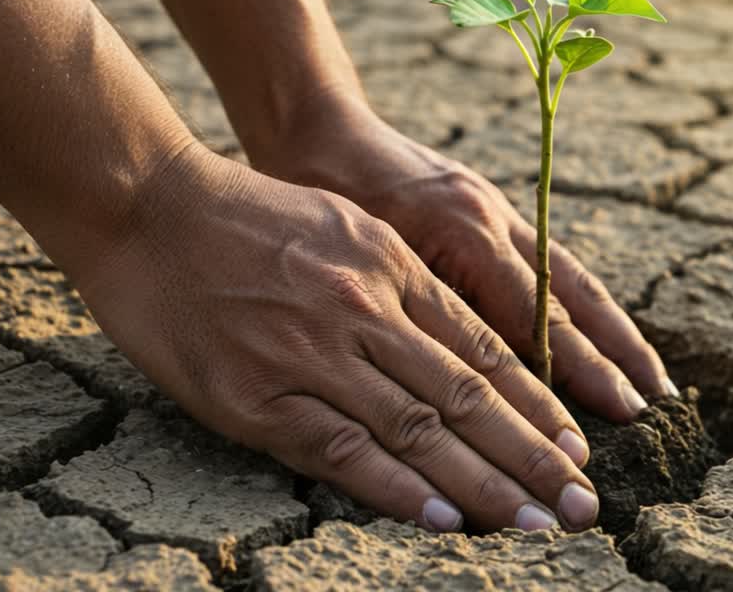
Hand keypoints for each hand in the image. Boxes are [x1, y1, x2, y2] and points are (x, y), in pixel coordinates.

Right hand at [74, 143, 598, 532]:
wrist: (151, 209)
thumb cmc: (251, 216)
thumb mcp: (349, 227)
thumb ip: (406, 282)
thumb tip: (466, 343)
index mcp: (393, 265)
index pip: (484, 349)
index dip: (536, 405)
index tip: (575, 447)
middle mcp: (366, 309)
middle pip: (469, 396)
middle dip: (534, 456)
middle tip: (582, 505)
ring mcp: (313, 354)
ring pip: (420, 429)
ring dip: (486, 483)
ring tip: (537, 523)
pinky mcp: (258, 397)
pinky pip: (344, 451)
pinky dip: (400, 489)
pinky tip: (448, 519)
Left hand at [246, 91, 676, 422]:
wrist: (321, 125)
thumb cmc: (322, 192)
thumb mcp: (365, 254)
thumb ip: (424, 306)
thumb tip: (484, 379)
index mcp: (464, 231)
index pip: (537, 314)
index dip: (580, 366)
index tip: (619, 409)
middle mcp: (494, 220)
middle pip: (572, 296)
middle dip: (616, 352)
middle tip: (654, 401)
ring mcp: (500, 211)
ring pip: (572, 277)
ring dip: (614, 329)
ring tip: (651, 375)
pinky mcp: (494, 209)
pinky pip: (550, 262)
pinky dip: (582, 304)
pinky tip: (603, 336)